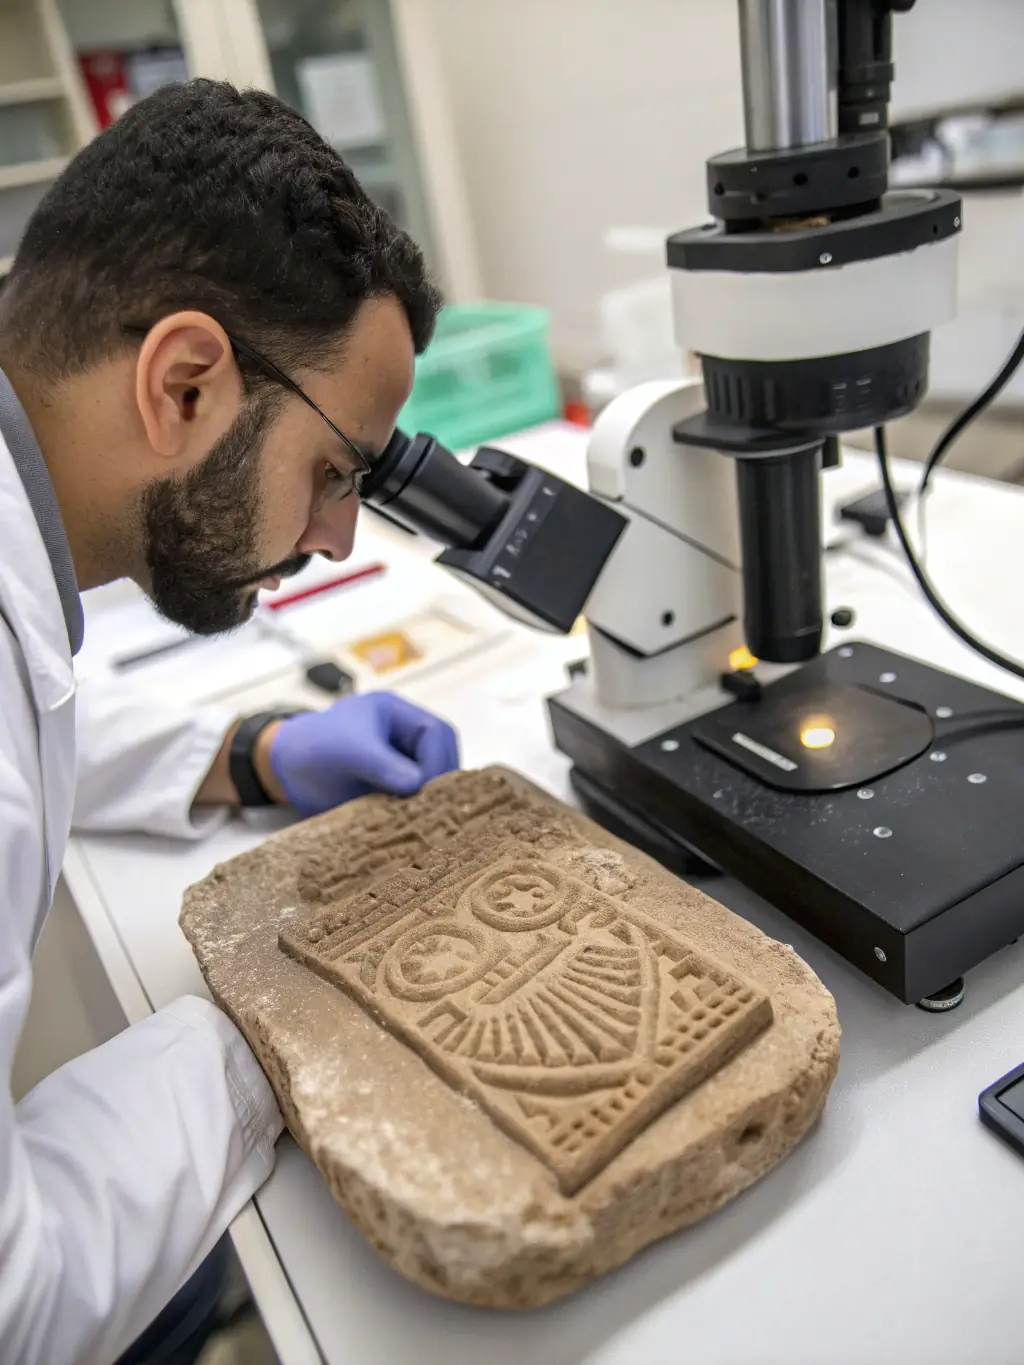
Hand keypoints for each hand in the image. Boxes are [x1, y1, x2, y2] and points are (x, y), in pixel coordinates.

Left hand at [264, 692, 459, 816]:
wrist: (282, 770)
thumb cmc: (313, 747)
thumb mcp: (348, 751)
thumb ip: (383, 764)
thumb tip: (419, 784)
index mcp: (399, 714)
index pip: (437, 734)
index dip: (438, 760)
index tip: (426, 789)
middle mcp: (405, 739)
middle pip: (441, 758)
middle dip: (440, 783)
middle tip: (434, 811)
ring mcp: (400, 765)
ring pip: (432, 782)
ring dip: (430, 801)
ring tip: (424, 822)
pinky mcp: (392, 791)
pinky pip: (415, 801)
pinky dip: (416, 814)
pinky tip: (412, 829)